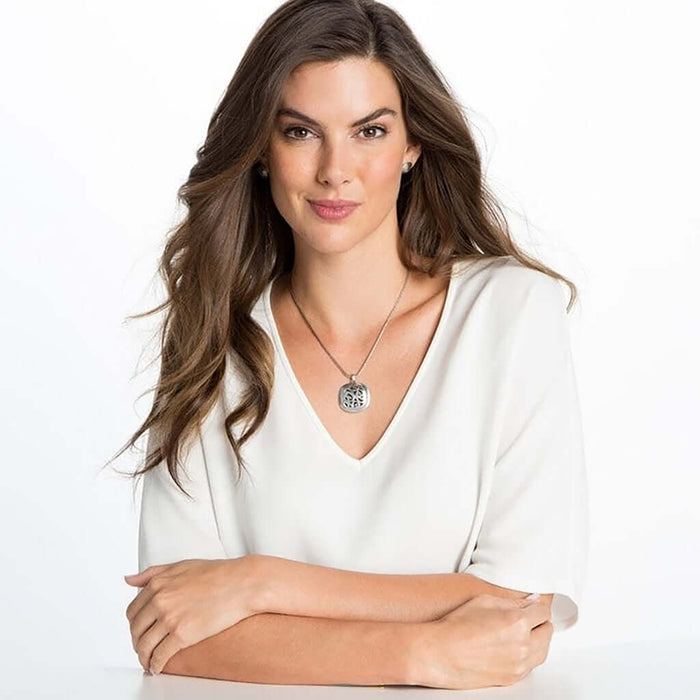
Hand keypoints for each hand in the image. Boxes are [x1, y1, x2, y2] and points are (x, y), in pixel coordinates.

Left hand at [124, 556, 261, 673]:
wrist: (242, 584)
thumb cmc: (217, 574)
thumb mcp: (181, 566)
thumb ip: (152, 573)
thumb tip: (128, 580)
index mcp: (158, 584)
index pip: (133, 611)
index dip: (135, 624)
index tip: (140, 631)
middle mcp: (160, 600)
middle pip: (135, 630)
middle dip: (137, 642)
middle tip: (144, 648)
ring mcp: (170, 618)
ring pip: (144, 646)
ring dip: (144, 657)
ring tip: (149, 661)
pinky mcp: (182, 635)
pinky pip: (159, 656)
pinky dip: (155, 665)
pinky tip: (158, 667)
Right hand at [417, 593, 552, 689]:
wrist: (441, 653)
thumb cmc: (457, 626)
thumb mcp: (484, 601)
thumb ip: (512, 601)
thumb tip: (529, 603)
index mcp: (517, 622)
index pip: (543, 611)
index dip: (537, 605)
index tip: (532, 605)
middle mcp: (523, 645)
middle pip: (548, 631)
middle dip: (540, 622)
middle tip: (528, 617)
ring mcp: (519, 664)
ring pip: (543, 650)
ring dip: (537, 639)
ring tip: (522, 632)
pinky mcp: (513, 678)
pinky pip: (531, 665)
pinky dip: (528, 655)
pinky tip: (514, 646)